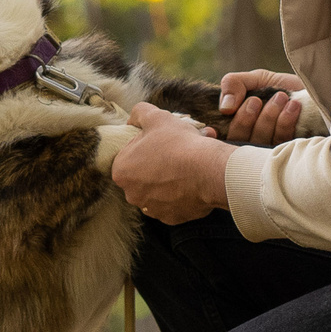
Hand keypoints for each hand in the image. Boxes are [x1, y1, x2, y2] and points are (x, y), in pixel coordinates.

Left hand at [110, 102, 231, 224]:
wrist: (209, 171)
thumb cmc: (180, 144)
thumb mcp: (157, 117)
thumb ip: (139, 113)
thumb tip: (134, 118)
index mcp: (121, 171)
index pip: (128, 155)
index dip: (145, 145)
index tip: (161, 141)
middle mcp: (132, 194)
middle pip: (142, 173)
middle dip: (158, 162)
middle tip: (176, 151)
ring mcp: (152, 209)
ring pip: (158, 189)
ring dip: (170, 178)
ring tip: (188, 163)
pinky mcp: (172, 218)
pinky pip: (174, 203)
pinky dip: (182, 193)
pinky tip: (193, 180)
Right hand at [218, 70, 304, 145]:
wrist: (314, 93)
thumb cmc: (281, 88)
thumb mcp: (255, 80)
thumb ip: (233, 84)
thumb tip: (225, 108)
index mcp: (236, 129)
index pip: (215, 143)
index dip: (210, 140)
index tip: (216, 125)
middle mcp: (248, 145)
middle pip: (237, 141)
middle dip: (246, 118)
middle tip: (257, 100)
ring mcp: (268, 152)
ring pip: (259, 142)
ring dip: (268, 117)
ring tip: (281, 97)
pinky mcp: (289, 153)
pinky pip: (281, 143)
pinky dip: (285, 122)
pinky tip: (293, 106)